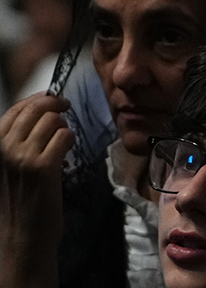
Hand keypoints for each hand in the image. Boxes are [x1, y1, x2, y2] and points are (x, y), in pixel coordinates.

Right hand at [0, 92, 75, 287]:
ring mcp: (23, 157)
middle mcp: (4, 148)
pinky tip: (68, 151)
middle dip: (54, 104)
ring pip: (52, 121)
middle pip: (35, 109)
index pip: (15, 110)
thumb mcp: (11, 165)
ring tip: (63, 140)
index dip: (37, 99)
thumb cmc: (20, 199)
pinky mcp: (43, 168)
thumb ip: (20, 140)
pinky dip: (70, 139)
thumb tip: (43, 108)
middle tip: (66, 107)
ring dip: (63, 126)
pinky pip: (65, 136)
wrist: (23, 235)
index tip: (51, 98)